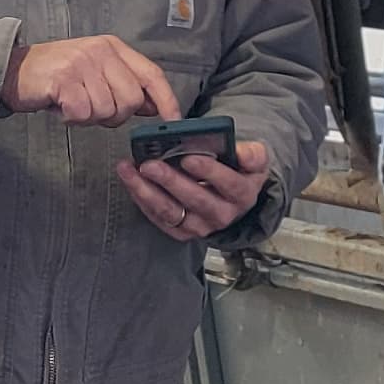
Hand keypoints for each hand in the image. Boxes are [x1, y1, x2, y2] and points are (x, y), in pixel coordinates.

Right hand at [3, 34, 179, 125]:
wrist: (14, 70)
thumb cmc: (57, 76)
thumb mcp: (95, 72)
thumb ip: (124, 84)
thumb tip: (153, 105)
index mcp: (113, 48)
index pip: (152, 74)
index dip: (167, 100)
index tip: (174, 120)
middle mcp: (100, 51)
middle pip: (131, 100)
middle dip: (115, 115)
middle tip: (91, 109)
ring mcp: (82, 63)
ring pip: (106, 111)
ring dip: (89, 117)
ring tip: (73, 104)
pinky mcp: (63, 79)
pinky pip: (83, 113)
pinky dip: (72, 118)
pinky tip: (62, 107)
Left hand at [119, 138, 271, 241]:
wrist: (231, 193)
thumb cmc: (239, 170)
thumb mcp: (254, 158)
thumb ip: (252, 153)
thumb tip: (241, 152)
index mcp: (243, 194)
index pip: (228, 184)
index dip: (209, 171)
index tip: (189, 158)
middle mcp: (223, 215)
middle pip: (195, 199)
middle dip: (170, 181)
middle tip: (150, 164)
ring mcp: (201, 227)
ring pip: (171, 212)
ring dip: (147, 191)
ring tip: (129, 170)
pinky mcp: (182, 232)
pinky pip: (159, 218)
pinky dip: (142, 199)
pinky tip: (130, 180)